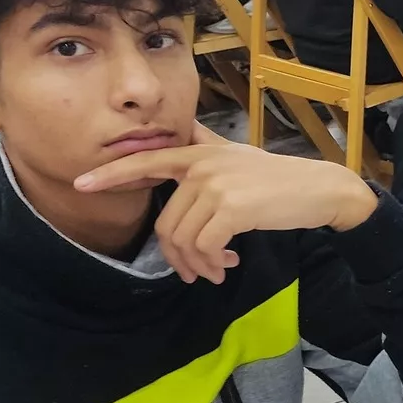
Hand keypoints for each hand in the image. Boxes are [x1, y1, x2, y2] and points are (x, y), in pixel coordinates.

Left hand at [74, 123, 378, 283]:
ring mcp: (216, 185)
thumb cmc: (279, 179)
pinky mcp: (232, 207)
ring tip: (217, 272)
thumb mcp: (238, 155)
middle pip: (166, 223)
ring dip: (199, 266)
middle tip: (197, 273)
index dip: (112, 174)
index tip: (81, 184)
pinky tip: (229, 266)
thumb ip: (207, 145)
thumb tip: (188, 130)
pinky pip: (205, 246)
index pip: (146, 160)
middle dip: (177, 258)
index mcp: (200, 153)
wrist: (320, 189)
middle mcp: (203, 165)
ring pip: (184, 239)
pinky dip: (214, 264)